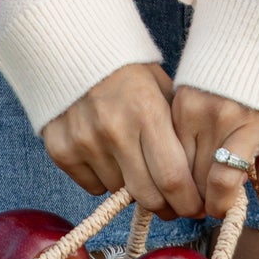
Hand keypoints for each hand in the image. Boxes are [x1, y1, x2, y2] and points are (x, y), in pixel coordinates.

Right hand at [41, 63, 203, 219]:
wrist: (74, 50)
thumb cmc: (129, 72)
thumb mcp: (163, 90)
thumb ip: (176, 133)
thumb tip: (196, 179)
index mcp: (147, 112)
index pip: (173, 179)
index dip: (188, 202)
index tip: (195, 208)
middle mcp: (114, 130)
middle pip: (147, 195)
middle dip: (165, 207)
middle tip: (173, 206)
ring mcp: (84, 142)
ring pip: (119, 192)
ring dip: (132, 188)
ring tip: (135, 165)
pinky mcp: (61, 150)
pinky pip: (92, 186)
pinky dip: (104, 180)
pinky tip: (108, 156)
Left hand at [171, 87, 258, 221]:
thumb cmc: (228, 72)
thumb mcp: (195, 92)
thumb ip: (186, 129)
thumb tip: (182, 179)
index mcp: (188, 107)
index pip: (173, 165)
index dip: (178, 188)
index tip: (185, 195)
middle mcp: (215, 116)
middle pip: (195, 178)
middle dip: (199, 198)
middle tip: (205, 202)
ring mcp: (249, 123)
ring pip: (224, 184)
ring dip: (223, 202)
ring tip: (225, 202)